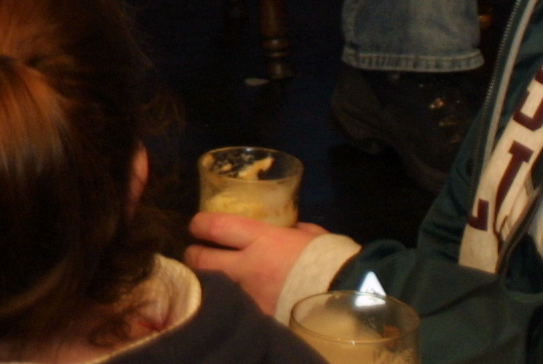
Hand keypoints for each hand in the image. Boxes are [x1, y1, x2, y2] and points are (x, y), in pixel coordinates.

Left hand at [185, 213, 327, 316]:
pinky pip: (233, 308)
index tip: (196, 226)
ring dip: (208, 281)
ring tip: (212, 278)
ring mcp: (249, 296)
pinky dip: (228, 303)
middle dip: (194, 255)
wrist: (348, 301)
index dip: (199, 225)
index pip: (214, 227)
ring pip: (212, 286)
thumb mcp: (311, 236)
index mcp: (262, 240)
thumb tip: (288, 229)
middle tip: (196, 253)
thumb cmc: (332, 261)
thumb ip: (293, 230)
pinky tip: (231, 302)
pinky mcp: (257, 319)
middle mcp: (248, 267)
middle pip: (201, 259)